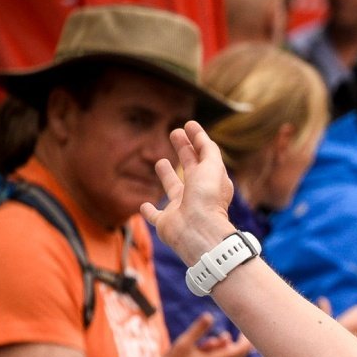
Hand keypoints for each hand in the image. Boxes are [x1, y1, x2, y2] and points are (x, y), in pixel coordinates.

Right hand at [141, 121, 237, 264]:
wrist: (199, 232)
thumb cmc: (207, 199)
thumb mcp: (212, 167)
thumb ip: (207, 149)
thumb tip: (198, 133)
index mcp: (211, 182)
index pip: (204, 157)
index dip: (197, 140)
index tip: (188, 124)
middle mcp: (197, 195)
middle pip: (190, 168)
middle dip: (184, 151)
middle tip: (174, 133)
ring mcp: (181, 209)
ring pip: (173, 189)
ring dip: (168, 176)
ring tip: (161, 161)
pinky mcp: (166, 223)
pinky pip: (156, 216)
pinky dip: (149, 211)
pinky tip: (144, 205)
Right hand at [162, 313, 250, 356]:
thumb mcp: (183, 345)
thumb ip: (198, 330)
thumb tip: (209, 315)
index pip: (241, 350)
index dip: (247, 340)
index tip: (247, 332)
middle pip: (236, 356)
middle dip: (231, 345)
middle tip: (223, 337)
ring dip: (226, 353)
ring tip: (213, 346)